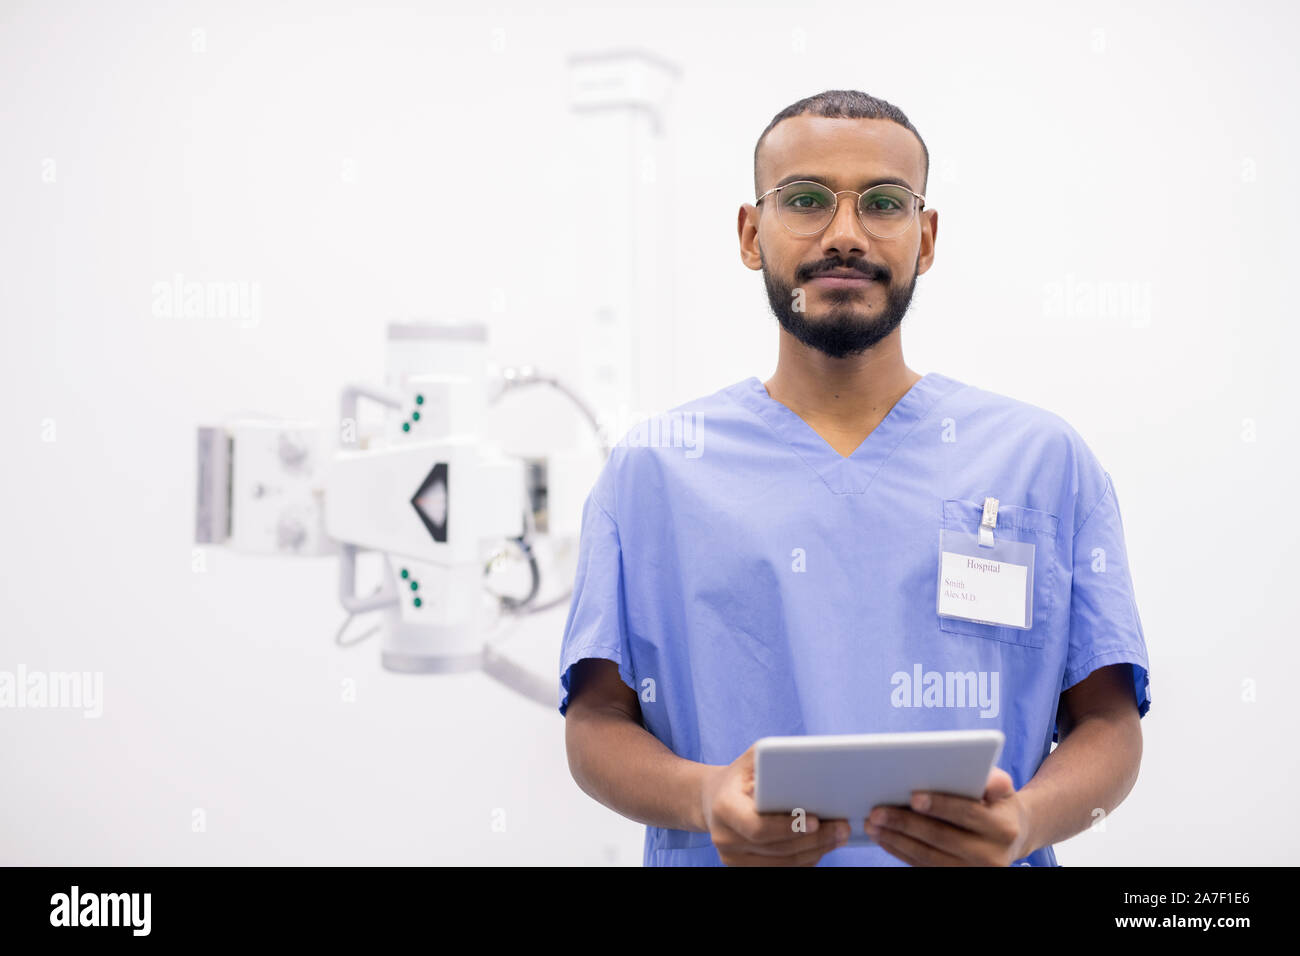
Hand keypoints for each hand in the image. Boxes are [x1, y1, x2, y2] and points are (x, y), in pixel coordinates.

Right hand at [700, 743, 851, 865]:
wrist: (713, 799)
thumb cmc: (740, 776)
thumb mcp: (752, 759)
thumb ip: (774, 759)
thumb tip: (811, 763)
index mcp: (725, 808)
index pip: (759, 827)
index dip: (789, 827)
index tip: (816, 820)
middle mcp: (725, 838)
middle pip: (777, 849)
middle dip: (814, 840)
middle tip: (842, 828)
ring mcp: (732, 857)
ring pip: (783, 863)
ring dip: (815, 852)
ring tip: (838, 837)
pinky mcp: (742, 868)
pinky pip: (780, 869)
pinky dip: (804, 860)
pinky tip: (822, 847)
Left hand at [864, 767, 1031, 865]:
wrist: (1010, 837)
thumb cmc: (997, 803)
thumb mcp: (1001, 789)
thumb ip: (994, 780)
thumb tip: (987, 779)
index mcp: (1003, 828)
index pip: (968, 814)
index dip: (941, 805)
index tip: (914, 797)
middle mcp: (992, 856)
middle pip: (942, 838)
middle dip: (906, 824)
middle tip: (878, 811)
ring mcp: (973, 872)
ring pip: (928, 857)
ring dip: (896, 840)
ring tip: (873, 824)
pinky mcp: (957, 878)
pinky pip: (924, 866)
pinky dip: (900, 852)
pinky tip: (884, 838)